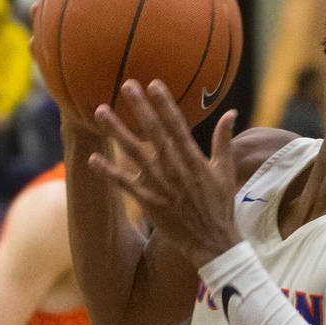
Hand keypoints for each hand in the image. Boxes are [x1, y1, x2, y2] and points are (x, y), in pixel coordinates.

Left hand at [89, 79, 241, 268]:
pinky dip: (110, 172)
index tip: (153, 83)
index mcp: (193, 158)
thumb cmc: (220, 205)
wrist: (212, 241)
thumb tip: (231, 111)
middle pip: (154, 132)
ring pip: (135, 153)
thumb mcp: (226, 171)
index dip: (164, 103)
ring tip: (100, 112)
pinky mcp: (149, 202)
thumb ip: (224, 140)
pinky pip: (126, 184)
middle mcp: (175, 168)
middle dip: (139, 107)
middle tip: (125, 84)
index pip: (177, 124)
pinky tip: (94, 158)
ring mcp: (160, 185)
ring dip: (117, 132)